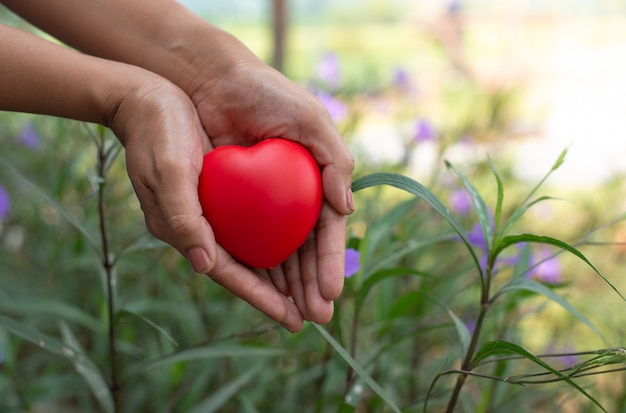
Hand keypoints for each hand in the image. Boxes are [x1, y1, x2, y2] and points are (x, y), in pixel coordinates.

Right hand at [108, 73, 311, 331]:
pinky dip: (278, 239)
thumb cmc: (155, 133)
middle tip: (318, 314)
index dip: (261, 299)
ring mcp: (213, 211)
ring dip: (286, 273)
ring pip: (256, 251)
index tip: (292, 320)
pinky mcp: (223, 192)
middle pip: (248, 270)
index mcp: (185, 230)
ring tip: (316, 292)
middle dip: (282, 295)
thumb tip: (205, 266)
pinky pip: (255, 224)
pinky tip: (302, 247)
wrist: (146, 99)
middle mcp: (201, 228)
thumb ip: (183, 219)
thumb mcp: (167, 172)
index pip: (229, 273)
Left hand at [186, 56, 355, 326]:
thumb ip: (335, 159)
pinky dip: (254, 268)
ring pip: (277, 256)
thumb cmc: (268, 94)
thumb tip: (346, 208)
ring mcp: (262, 206)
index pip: (327, 232)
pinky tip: (261, 292)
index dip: (331, 263)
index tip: (332, 293)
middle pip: (304, 252)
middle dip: (311, 286)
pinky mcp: (231, 206)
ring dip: (286, 287)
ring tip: (292, 317)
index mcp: (316, 181)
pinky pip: (244, 243)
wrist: (214, 82)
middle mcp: (292, 198)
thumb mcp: (310, 119)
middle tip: (315, 318)